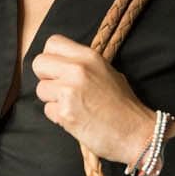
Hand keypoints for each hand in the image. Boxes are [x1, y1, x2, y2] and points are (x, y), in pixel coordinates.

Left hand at [31, 35, 157, 163]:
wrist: (135, 132)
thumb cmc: (124, 106)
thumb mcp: (107, 72)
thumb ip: (83, 65)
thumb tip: (62, 65)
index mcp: (88, 57)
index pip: (52, 43)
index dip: (52, 57)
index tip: (58, 69)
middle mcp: (77, 70)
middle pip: (39, 63)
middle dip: (45, 77)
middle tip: (60, 88)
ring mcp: (69, 91)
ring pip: (40, 90)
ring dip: (52, 99)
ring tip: (73, 106)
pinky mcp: (65, 113)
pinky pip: (48, 110)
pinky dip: (58, 116)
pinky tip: (75, 118)